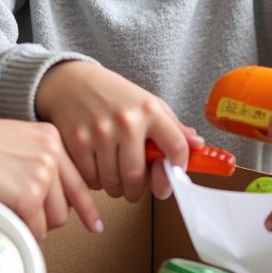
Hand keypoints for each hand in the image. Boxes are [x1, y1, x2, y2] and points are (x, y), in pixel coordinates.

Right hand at [0, 118, 101, 241]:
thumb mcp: (17, 140)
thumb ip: (37, 159)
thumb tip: (49, 193)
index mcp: (51, 137)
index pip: (79, 177)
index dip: (86, 205)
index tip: (94, 223)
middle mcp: (52, 153)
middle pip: (66, 204)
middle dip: (48, 216)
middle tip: (28, 216)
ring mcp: (42, 174)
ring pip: (54, 220)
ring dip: (35, 224)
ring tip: (13, 213)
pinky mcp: (29, 196)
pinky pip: (35, 229)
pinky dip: (22, 231)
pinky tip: (9, 220)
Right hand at [35, 61, 201, 201]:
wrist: (71, 81)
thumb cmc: (114, 95)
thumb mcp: (147, 102)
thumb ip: (173, 126)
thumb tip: (199, 145)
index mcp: (149, 110)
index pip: (176, 148)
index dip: (177, 169)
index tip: (171, 173)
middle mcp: (126, 121)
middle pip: (137, 178)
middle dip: (138, 191)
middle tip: (135, 186)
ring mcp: (100, 132)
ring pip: (113, 183)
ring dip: (116, 188)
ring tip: (114, 174)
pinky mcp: (77, 142)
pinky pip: (91, 180)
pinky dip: (96, 181)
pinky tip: (97, 167)